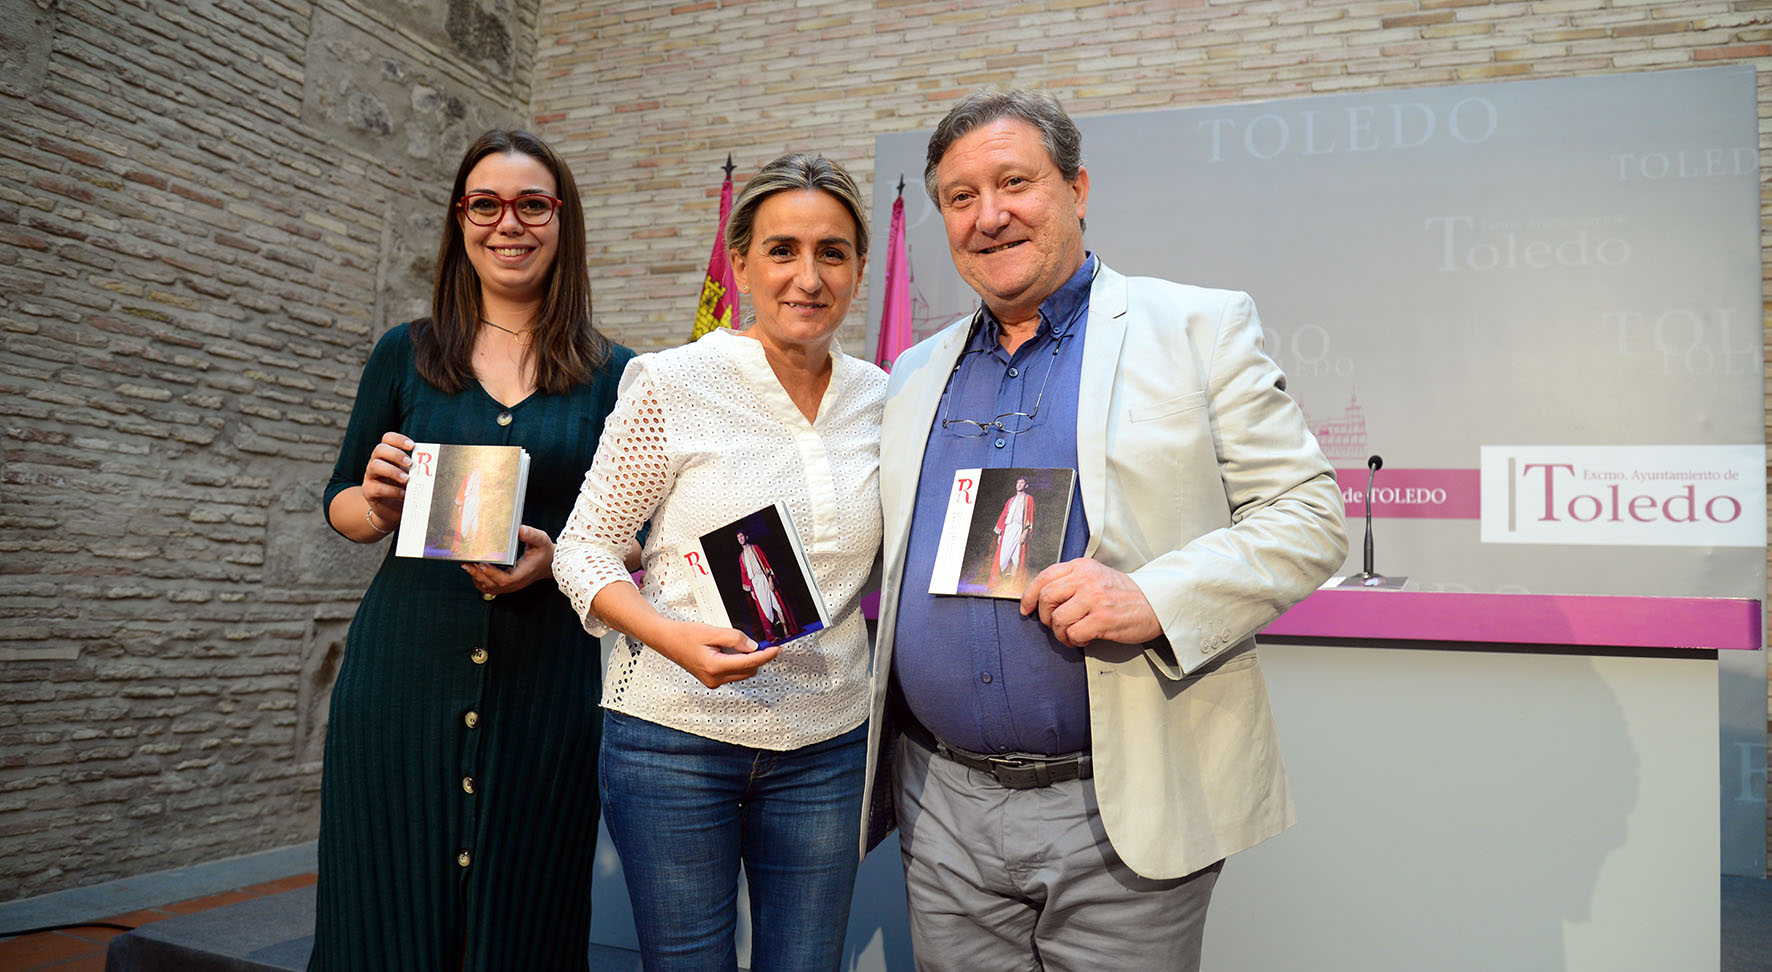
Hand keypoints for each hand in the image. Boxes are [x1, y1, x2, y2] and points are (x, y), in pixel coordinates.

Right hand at [362, 431, 414, 528]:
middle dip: (396, 454)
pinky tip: (403, 494)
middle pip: (380, 449)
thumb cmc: (404, 488)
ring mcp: (370, 476)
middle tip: (410, 463)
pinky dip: (392, 490)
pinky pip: (377, 487)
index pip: (388, 439)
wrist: (392, 510)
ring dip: (393, 471)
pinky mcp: (368, 491)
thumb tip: (434, 467)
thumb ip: (417, 470)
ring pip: (375, 465)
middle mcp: (376, 462)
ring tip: (407, 479)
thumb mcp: (411, 477)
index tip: (413, 446)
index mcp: (387, 455)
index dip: (399, 439)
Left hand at [463, 525, 553, 595]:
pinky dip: (479, 581)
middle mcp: (515, 583)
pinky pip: (489, 587)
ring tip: (467, 566)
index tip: (481, 564)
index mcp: (522, 574)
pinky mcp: (506, 584)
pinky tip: (473, 570)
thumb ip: (531, 535)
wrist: (548, 563)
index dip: (492, 574)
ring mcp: (509, 586)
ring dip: (476, 578)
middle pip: (493, 585)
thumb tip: (520, 529)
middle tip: (466, 564)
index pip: (505, 580)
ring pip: (489, 588)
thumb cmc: (544, 552)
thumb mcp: (541, 541)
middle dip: (477, 575)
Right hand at [649, 620, 779, 688]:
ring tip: (736, 644)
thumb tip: (753, 646)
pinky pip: (732, 673)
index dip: (765, 655)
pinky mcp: (711, 680)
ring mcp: (713, 682)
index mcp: (715, 667)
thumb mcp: (711, 631)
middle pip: (748, 670)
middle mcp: (715, 679)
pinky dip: (737, 662)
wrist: (666, 641)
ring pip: (741, 672)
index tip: (776, 649)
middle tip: (759, 641)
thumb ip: (734, 638)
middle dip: (756, 657)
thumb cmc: (685, 634)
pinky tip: (729, 650)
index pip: (749, 662)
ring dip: (746, 660)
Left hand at [1020, 557, 1162, 648]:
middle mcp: (1086, 579)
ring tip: (1071, 635)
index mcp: (1082, 567)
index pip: (1044, 577)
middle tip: (1055, 625)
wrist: (1156, 603)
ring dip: (1060, 633)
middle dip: (1045, 617)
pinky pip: (1074, 633)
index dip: (1029, 595)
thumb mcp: (1097, 576)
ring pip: (1058, 619)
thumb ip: (1072, 581)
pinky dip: (1074, 641)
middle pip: (1046, 598)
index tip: (1027, 608)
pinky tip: (1084, 639)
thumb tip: (1042, 598)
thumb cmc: (1125, 594)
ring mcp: (1095, 599)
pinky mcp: (1103, 619)